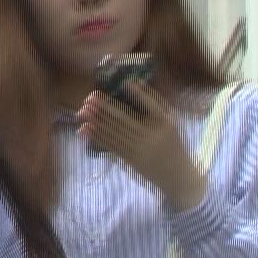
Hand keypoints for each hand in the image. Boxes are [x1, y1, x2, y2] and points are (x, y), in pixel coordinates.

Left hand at [77, 83, 206, 212]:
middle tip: (89, 98)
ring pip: (115, 133)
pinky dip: (97, 137)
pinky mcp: (131, 159)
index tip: (126, 83)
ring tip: (82, 111)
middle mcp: (152, 136)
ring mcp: (140, 149)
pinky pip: (112, 146)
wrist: (176, 175)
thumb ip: (155, 101)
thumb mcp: (172, 120)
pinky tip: (85, 130)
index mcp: (165, 123)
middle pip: (126, 119)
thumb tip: (134, 82)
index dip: (140, 94)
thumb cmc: (172, 142)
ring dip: (97, 122)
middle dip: (105, 108)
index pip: (152, 106)